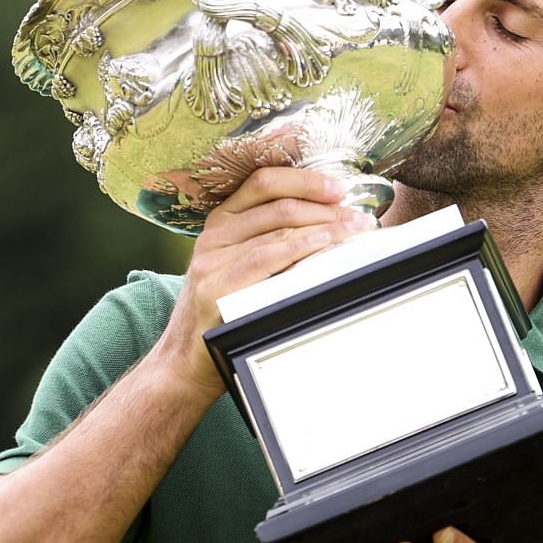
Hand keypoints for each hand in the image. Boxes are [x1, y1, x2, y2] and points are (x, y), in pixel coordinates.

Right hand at [153, 167, 373, 398]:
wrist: (183, 362)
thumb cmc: (221, 316)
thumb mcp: (239, 269)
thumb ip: (270, 246)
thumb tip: (328, 230)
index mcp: (221, 222)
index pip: (264, 182)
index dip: (305, 180)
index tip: (340, 188)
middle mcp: (214, 235)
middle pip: (277, 202)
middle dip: (325, 205)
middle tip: (359, 217)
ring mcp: (212, 260)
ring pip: (277, 227)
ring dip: (324, 226)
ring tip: (354, 231)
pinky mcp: (216, 287)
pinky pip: (265, 258)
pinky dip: (299, 247)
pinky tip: (323, 245)